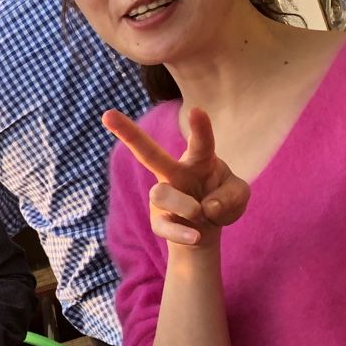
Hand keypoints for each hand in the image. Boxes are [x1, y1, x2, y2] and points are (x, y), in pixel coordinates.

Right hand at [103, 107, 248, 249]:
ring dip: (188, 207)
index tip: (196, 110)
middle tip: (107, 115)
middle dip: (128, 133)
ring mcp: (163, 197)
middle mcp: (175, 173)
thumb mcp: (238, 195)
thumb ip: (232, 196)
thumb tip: (207, 206)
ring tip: (201, 214)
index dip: (200, 129)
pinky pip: (164, 226)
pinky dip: (182, 233)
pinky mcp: (158, 221)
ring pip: (161, 194)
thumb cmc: (221, 201)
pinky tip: (196, 236)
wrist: (204, 229)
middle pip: (149, 153)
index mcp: (198, 161)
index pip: (200, 144)